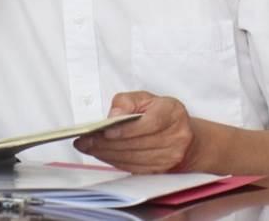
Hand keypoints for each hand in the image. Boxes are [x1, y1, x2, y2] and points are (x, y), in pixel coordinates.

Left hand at [73, 91, 198, 173]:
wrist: (182, 135)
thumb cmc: (161, 113)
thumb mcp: (146, 98)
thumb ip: (127, 102)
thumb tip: (113, 116)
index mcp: (172, 113)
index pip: (150, 123)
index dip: (127, 129)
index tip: (106, 130)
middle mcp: (175, 137)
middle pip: (137, 143)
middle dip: (107, 143)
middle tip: (85, 140)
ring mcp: (169, 156)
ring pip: (132, 158)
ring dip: (106, 154)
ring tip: (88, 147)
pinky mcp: (160, 170)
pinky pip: (132, 167)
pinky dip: (114, 161)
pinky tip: (101, 154)